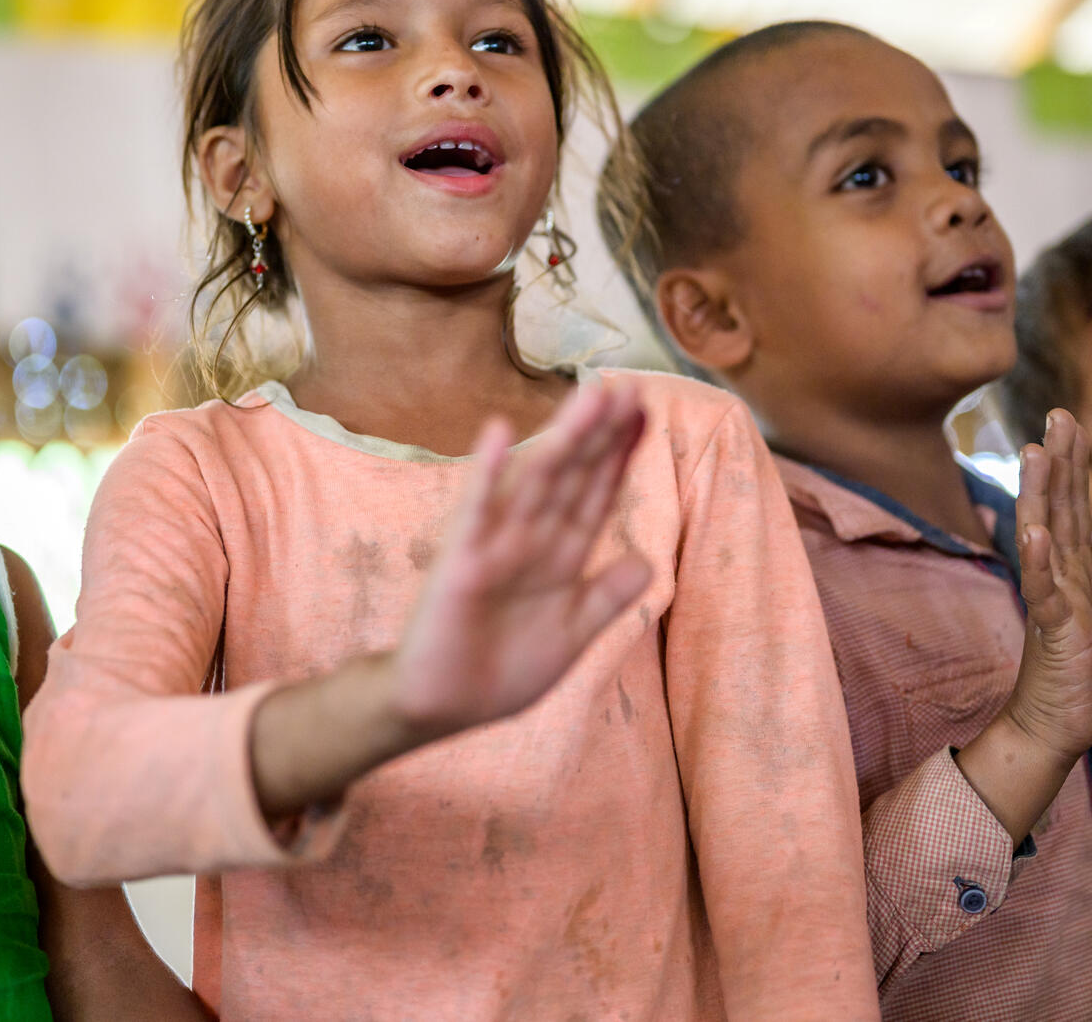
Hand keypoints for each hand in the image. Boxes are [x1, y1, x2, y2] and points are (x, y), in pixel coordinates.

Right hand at [383, 383, 652, 740]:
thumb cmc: (500, 669)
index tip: (645, 414)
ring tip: (590, 396)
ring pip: (536, 482)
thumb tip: (649, 562)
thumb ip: (606, 598)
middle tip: (628, 385)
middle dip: (601, 434)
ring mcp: (495, 545)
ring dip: (563, 439)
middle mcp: (531, 540)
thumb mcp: (570, 635)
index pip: (596, 495)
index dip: (620, 456)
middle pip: (573, 477)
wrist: (442, 707)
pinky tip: (498, 431)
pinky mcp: (460, 562)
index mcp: (560, 557)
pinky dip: (487, 474)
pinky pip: (475, 512)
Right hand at [998, 410, 1091, 764]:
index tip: (1069, 421)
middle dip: (1058, 463)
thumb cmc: (1081, 671)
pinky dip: (1038, 562)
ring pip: (1045, 540)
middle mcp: (1057, 577)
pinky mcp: (1054, 631)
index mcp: (1073, 570)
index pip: (1073, 507)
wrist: (1059, 724)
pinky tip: (1035, 534)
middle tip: (1056, 414)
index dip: (1073, 465)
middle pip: (1058, 510)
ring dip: (1039, 497)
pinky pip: (1045, 592)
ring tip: (1035, 455)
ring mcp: (1052, 601)